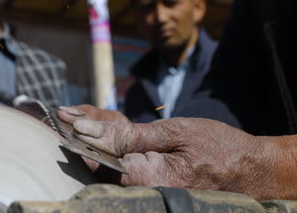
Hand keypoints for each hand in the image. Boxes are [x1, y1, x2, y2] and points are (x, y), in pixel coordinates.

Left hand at [58, 105, 290, 199]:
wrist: (249, 169)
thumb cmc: (215, 146)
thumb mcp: (174, 131)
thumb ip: (130, 136)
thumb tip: (89, 132)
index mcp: (149, 179)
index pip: (101, 160)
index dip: (82, 138)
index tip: (64, 118)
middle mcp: (145, 193)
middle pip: (100, 168)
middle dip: (82, 141)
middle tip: (65, 116)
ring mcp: (148, 196)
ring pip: (109, 172)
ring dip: (93, 147)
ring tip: (76, 122)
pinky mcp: (152, 192)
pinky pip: (123, 176)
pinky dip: (109, 157)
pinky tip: (100, 140)